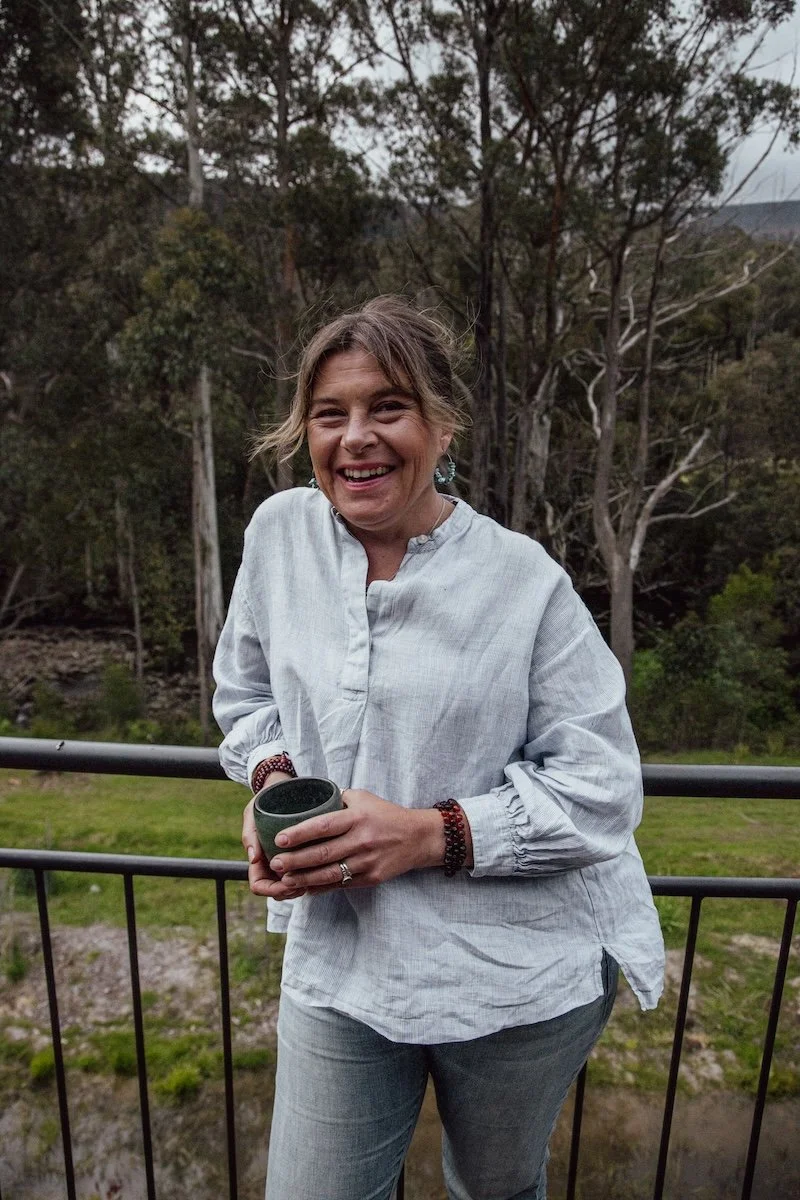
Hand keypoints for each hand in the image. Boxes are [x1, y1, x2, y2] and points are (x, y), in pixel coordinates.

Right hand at [242, 772, 307, 900]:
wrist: (284, 788)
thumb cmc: (266, 801)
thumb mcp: (252, 813)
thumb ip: (250, 833)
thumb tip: (254, 858)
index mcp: (259, 858)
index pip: (259, 885)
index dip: (271, 889)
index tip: (286, 881)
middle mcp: (273, 863)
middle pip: (278, 891)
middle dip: (289, 892)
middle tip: (304, 884)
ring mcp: (288, 860)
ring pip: (293, 886)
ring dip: (302, 887)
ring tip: (314, 878)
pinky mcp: (303, 854)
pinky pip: (306, 874)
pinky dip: (312, 877)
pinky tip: (322, 871)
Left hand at [269, 788, 444, 894]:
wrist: (418, 838)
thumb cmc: (386, 815)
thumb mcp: (364, 799)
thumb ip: (337, 800)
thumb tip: (309, 801)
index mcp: (357, 818)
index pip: (323, 825)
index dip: (300, 833)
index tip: (280, 839)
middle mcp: (361, 840)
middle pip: (323, 853)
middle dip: (295, 860)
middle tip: (275, 863)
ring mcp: (367, 862)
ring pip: (330, 873)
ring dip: (304, 878)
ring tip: (284, 879)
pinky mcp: (371, 878)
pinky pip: (341, 884)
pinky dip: (321, 887)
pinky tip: (305, 887)